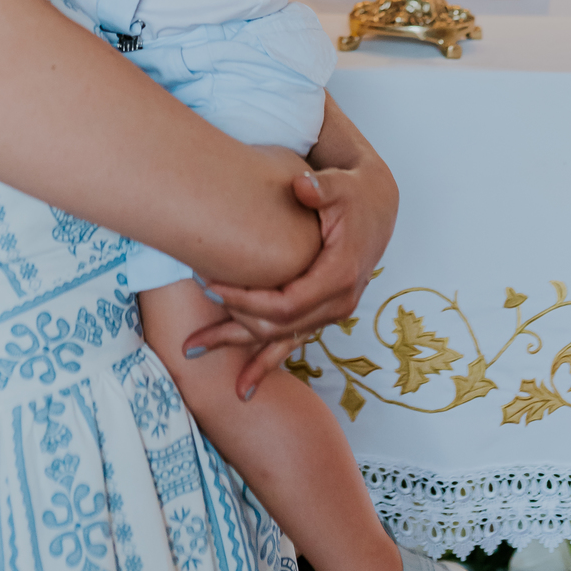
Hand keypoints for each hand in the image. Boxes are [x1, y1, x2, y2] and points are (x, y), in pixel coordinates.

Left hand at [182, 156, 397, 398]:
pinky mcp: (321, 312)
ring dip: (240, 352)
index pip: (286, 303)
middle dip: (232, 326)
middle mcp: (338, 302)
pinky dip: (266, 363)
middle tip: (196, 314)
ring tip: (194, 352)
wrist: (377, 205)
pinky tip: (243, 385)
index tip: (211, 286)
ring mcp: (330, 312)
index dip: (246, 300)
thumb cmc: (354, 193)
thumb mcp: (340, 185)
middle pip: (278, 328)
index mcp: (339, 276)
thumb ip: (321, 188)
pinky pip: (291, 342)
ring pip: (280, 340)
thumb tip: (301, 186)